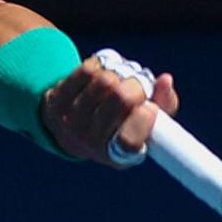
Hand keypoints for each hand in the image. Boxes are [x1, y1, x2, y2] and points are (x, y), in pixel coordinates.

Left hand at [40, 57, 179, 167]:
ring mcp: (70, 122)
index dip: (145, 117)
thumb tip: (165, 80)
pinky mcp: (56, 101)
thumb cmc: (120, 124)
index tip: (150, 106)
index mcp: (117, 156)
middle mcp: (90, 144)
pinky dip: (102, 65)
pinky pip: (88, 71)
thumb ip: (164, 106)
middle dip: (137, 84)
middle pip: (121, 98)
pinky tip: (104, 72)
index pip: (131, 140)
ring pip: (105, 81)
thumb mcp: (146, 124)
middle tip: (138, 84)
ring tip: (121, 77)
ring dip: (120, 72)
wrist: (70, 126)